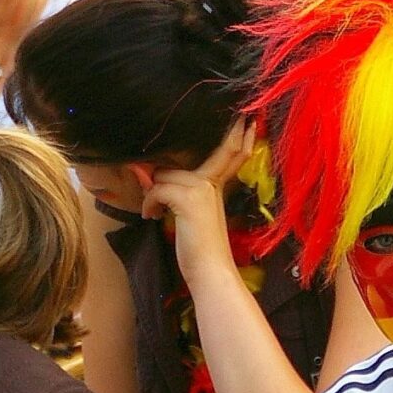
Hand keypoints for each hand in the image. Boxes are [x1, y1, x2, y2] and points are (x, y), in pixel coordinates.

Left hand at [143, 122, 255, 269]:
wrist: (210, 270)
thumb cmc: (201, 249)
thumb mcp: (192, 215)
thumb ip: (177, 193)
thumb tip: (146, 174)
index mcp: (217, 187)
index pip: (231, 156)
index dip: (238, 138)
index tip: (246, 121)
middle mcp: (212, 183)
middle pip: (196, 155)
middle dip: (193, 151)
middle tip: (168, 153)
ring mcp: (202, 188)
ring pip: (165, 174)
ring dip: (154, 192)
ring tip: (154, 210)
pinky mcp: (189, 198)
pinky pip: (157, 189)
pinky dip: (149, 204)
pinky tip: (151, 217)